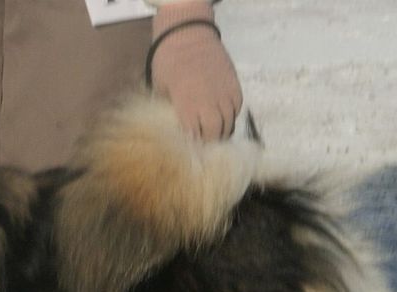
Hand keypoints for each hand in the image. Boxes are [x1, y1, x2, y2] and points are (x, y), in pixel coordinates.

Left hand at [150, 1, 241, 139]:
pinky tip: (221, 120)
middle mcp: (210, 101)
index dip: (193, 147)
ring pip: (229, 123)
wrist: (187, 34)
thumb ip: (169, 112)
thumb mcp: (160, 90)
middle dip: (209, 143)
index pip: (195, 137)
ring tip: (212, 137)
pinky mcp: (234, 84)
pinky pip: (236, 109)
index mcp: (188, 105)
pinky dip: (230, 118)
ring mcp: (224, 92)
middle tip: (201, 148)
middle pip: (216, 133)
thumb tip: (174, 132)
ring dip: (221, 132)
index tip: (189, 153)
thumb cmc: (167, 62)